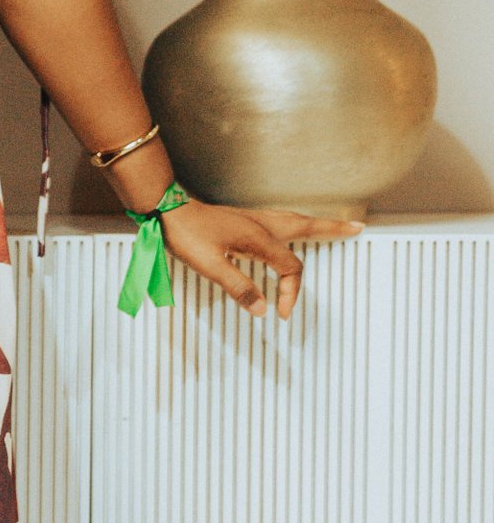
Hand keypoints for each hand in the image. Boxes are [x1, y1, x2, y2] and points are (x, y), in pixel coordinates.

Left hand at [159, 196, 363, 318]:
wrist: (167, 209)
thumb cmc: (186, 234)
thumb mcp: (210, 266)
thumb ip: (238, 288)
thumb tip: (262, 309)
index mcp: (258, 238)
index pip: (290, 268)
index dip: (291, 292)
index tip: (282, 313)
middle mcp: (260, 224)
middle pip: (306, 227)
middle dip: (332, 230)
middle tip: (356, 229)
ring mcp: (251, 219)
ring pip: (293, 221)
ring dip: (315, 225)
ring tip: (332, 226)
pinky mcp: (241, 219)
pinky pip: (278, 222)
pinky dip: (294, 225)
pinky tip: (288, 231)